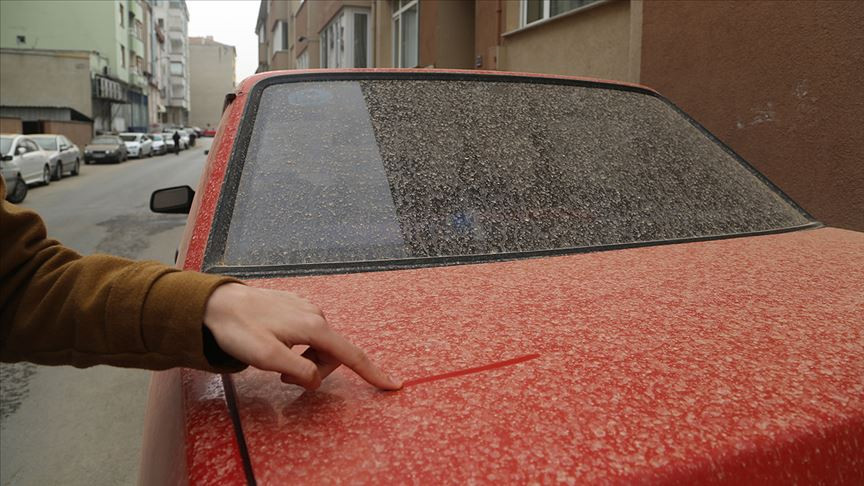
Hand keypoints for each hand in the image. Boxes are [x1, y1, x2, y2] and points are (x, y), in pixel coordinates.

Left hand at [203, 283, 400, 390]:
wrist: (217, 304)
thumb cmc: (239, 331)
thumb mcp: (267, 359)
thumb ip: (299, 371)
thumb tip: (316, 379)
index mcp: (314, 327)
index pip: (351, 355)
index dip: (373, 373)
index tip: (393, 384)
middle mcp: (315, 314)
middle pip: (333, 354)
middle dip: (317, 371)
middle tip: (284, 380)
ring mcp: (305, 308)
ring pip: (319, 344)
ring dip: (305, 360)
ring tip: (277, 364)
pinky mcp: (294, 307)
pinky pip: (308, 333)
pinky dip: (299, 348)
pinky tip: (276, 346)